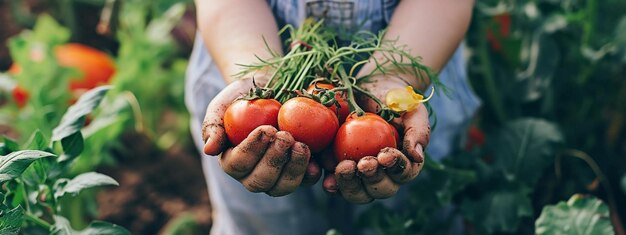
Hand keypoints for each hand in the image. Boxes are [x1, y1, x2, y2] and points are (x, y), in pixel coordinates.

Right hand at [202, 78, 321, 195]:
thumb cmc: (245, 96)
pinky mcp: (300, 170)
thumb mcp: (224, 103)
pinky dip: (311, 174)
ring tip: (301, 146)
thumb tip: (209, 150)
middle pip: (260, 182)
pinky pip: (305, 181)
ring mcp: (278, 176)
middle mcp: (253, 175)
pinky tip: (316, 162)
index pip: (238, 164)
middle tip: (285, 137)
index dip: (252, 150)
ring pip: (283, 187)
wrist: (273, 88)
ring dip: (293, 169)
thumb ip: (213, 124)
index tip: (266, 129)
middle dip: (273, 161)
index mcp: (232, 161)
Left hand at [321, 76, 428, 203]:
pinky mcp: (338, 167)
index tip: (385, 154)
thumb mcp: (412, 109)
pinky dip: (330, 182)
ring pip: (357, 192)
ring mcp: (359, 174)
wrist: (370, 88)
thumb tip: (417, 157)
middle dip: (372, 179)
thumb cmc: (396, 99)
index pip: (402, 173)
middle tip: (364, 164)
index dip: (394, 168)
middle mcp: (382, 175)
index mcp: (403, 164)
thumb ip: (418, 132)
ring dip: (350, 185)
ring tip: (344, 167)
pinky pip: (334, 183)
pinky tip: (325, 175)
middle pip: (379, 190)